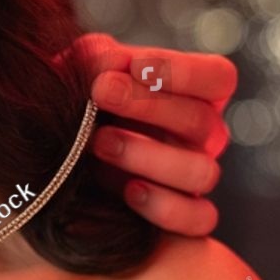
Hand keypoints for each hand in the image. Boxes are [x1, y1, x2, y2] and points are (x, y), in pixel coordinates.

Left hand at [68, 34, 235, 236]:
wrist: (60, 162)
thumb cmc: (83, 107)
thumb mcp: (85, 73)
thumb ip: (98, 59)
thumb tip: (111, 61)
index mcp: (194, 95)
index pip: (218, 77)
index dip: (183, 71)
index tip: (135, 65)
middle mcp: (203, 136)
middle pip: (202, 120)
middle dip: (148, 104)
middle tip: (101, 91)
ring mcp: (197, 178)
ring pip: (201, 171)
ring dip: (149, 155)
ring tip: (100, 142)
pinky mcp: (187, 218)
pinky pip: (199, 220)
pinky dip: (165, 206)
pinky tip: (128, 192)